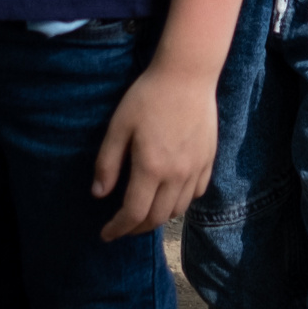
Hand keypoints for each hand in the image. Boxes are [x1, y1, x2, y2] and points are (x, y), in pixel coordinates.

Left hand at [94, 58, 218, 239]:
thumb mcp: (119, 126)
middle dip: (136, 228)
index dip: (118, 229)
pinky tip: (170, 193)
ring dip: (159, 218)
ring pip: (178, 209)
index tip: (106, 234)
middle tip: (122, 226)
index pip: (134, 213)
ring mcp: (196, 168)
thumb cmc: (148, 96)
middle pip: (157, 218)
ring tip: (144, 212)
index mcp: (151, 168)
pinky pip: (197, 192)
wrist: (187, 74)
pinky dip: (181, 201)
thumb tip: (99, 193)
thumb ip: (108, 162)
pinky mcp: (208, 158)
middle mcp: (177, 174)